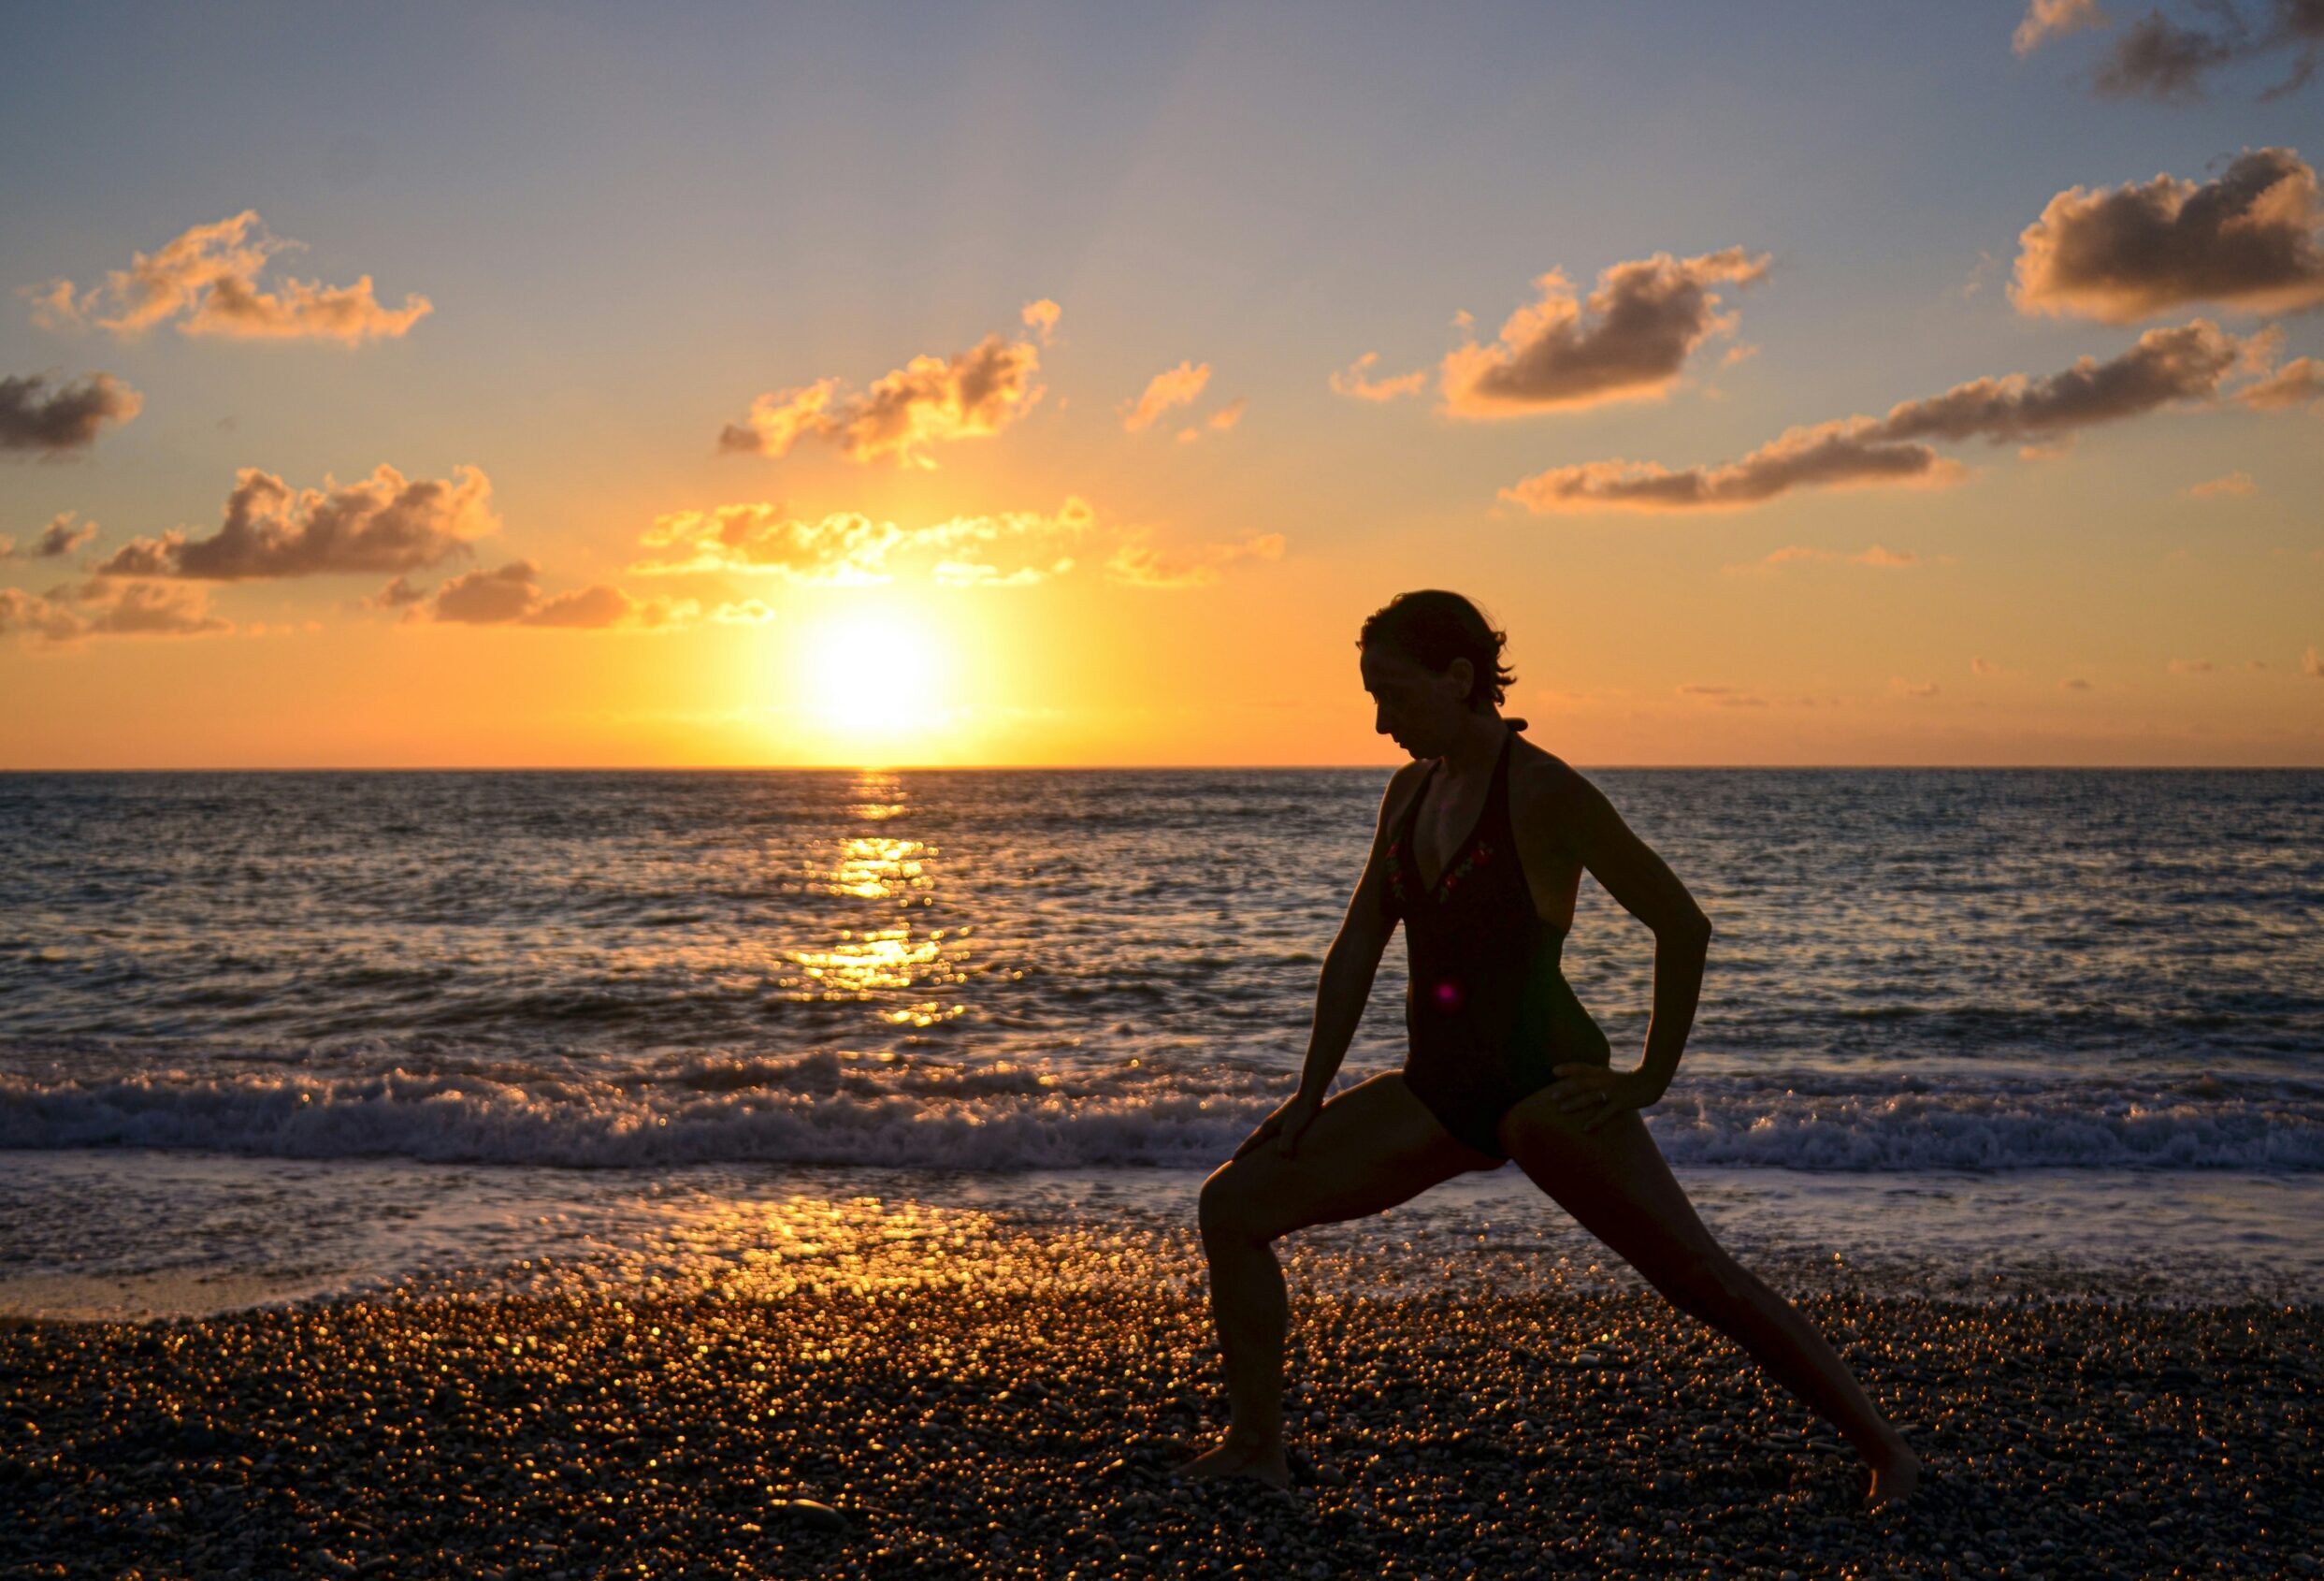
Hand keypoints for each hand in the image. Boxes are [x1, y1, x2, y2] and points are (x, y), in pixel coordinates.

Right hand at [1232, 1090, 1323, 1160]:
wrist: (1311, 1094)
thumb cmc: (1303, 1112)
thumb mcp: (1294, 1128)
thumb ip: (1287, 1141)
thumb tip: (1283, 1157)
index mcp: (1269, 1126)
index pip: (1252, 1141)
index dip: (1243, 1151)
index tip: (1233, 1161)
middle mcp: (1270, 1124)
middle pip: (1255, 1139)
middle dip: (1246, 1149)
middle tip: (1237, 1160)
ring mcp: (1278, 1122)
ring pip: (1263, 1136)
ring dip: (1257, 1145)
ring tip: (1254, 1153)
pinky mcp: (1287, 1121)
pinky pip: (1273, 1135)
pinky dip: (1269, 1142)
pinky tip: (1275, 1144)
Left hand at [1545, 1064, 1665, 1132]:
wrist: (1653, 1080)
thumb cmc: (1630, 1080)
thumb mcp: (1612, 1076)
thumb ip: (1598, 1078)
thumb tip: (1583, 1084)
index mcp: (1603, 1072)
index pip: (1583, 1068)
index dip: (1569, 1068)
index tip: (1553, 1071)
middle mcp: (1606, 1080)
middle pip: (1583, 1083)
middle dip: (1566, 1089)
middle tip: (1551, 1097)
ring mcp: (1614, 1091)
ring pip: (1591, 1097)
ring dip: (1575, 1103)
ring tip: (1561, 1109)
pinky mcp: (1622, 1102)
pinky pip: (1606, 1113)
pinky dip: (1595, 1121)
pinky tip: (1585, 1128)